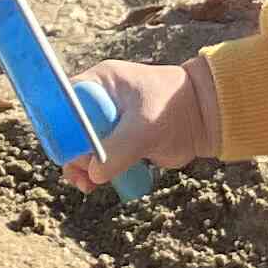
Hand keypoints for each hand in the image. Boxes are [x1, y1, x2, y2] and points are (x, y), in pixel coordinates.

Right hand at [65, 60, 214, 190]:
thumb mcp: (145, 128)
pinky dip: (96, 173)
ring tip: (88, 185)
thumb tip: (93, 174)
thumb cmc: (175, 108)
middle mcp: (99, 100)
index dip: (63, 128)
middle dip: (73, 153)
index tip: (71, 152)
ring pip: (82, 148)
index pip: (65, 104)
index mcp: (100, 82)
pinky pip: (98, 159)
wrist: (204, 117)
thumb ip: (118, 150)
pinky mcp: (117, 141)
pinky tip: (97, 184)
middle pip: (70, 129)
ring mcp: (108, 122)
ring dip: (82, 168)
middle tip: (81, 174)